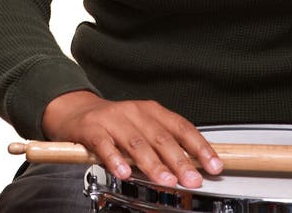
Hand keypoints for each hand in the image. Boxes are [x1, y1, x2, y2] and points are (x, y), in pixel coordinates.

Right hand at [41, 91, 222, 187]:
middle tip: (192, 179)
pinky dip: (116, 159)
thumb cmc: (116, 124)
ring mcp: (114, 120)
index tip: (213, 165)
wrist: (78, 111)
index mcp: (152, 111)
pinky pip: (105, 145)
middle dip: (179, 160)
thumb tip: (193, 165)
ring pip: (136, 143)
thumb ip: (163, 143)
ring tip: (165, 180)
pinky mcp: (93, 129)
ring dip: (153, 163)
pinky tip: (124, 173)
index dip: (199, 146)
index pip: (181, 127)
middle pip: (161, 137)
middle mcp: (136, 112)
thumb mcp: (143, 127)